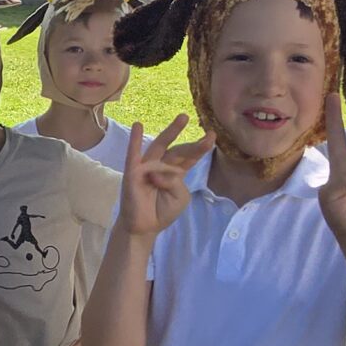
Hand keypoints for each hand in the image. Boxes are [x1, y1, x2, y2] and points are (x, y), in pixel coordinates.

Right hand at [116, 116, 213, 236]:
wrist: (144, 227)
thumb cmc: (163, 211)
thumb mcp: (180, 198)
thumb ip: (177, 182)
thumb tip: (159, 172)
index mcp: (176, 172)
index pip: (189, 157)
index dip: (200, 147)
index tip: (212, 135)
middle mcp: (162, 165)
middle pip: (178, 150)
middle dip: (190, 139)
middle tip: (201, 124)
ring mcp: (147, 167)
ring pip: (160, 147)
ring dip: (171, 132)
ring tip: (183, 118)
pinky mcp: (133, 172)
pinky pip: (134, 155)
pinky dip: (135, 141)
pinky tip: (138, 126)